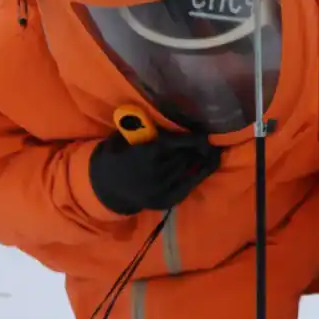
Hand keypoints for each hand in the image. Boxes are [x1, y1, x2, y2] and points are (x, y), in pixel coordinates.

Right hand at [87, 130, 220, 214]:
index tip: (204, 134)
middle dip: (196, 148)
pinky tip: (212, 162)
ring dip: (199, 158)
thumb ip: (142, 128)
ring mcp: (161, 188)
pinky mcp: (166, 200)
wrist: (107, 186)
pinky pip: (189, 184)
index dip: (192, 138)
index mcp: (143, 154)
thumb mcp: (124, 137)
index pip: (174, 144)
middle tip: (207, 141)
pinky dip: (202, 172)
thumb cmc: (118, 155)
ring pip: (187, 168)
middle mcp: (154, 172)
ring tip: (211, 150)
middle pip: (184, 156)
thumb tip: (166, 119)